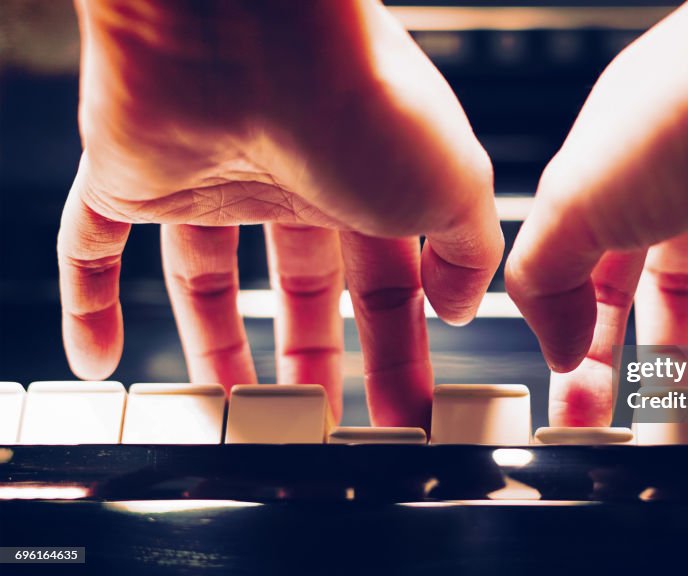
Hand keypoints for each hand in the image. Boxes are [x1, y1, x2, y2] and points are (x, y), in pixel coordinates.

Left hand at [59, 0, 502, 426]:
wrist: (248, 28)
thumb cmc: (358, 98)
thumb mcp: (457, 186)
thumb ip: (469, 249)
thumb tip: (461, 299)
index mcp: (371, 178)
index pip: (386, 288)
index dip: (398, 355)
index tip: (403, 413)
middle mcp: (291, 177)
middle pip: (301, 293)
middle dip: (314, 363)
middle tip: (321, 427)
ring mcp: (208, 177)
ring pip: (206, 281)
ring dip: (216, 349)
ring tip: (234, 413)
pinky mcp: (129, 175)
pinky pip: (92, 247)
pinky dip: (88, 301)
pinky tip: (96, 354)